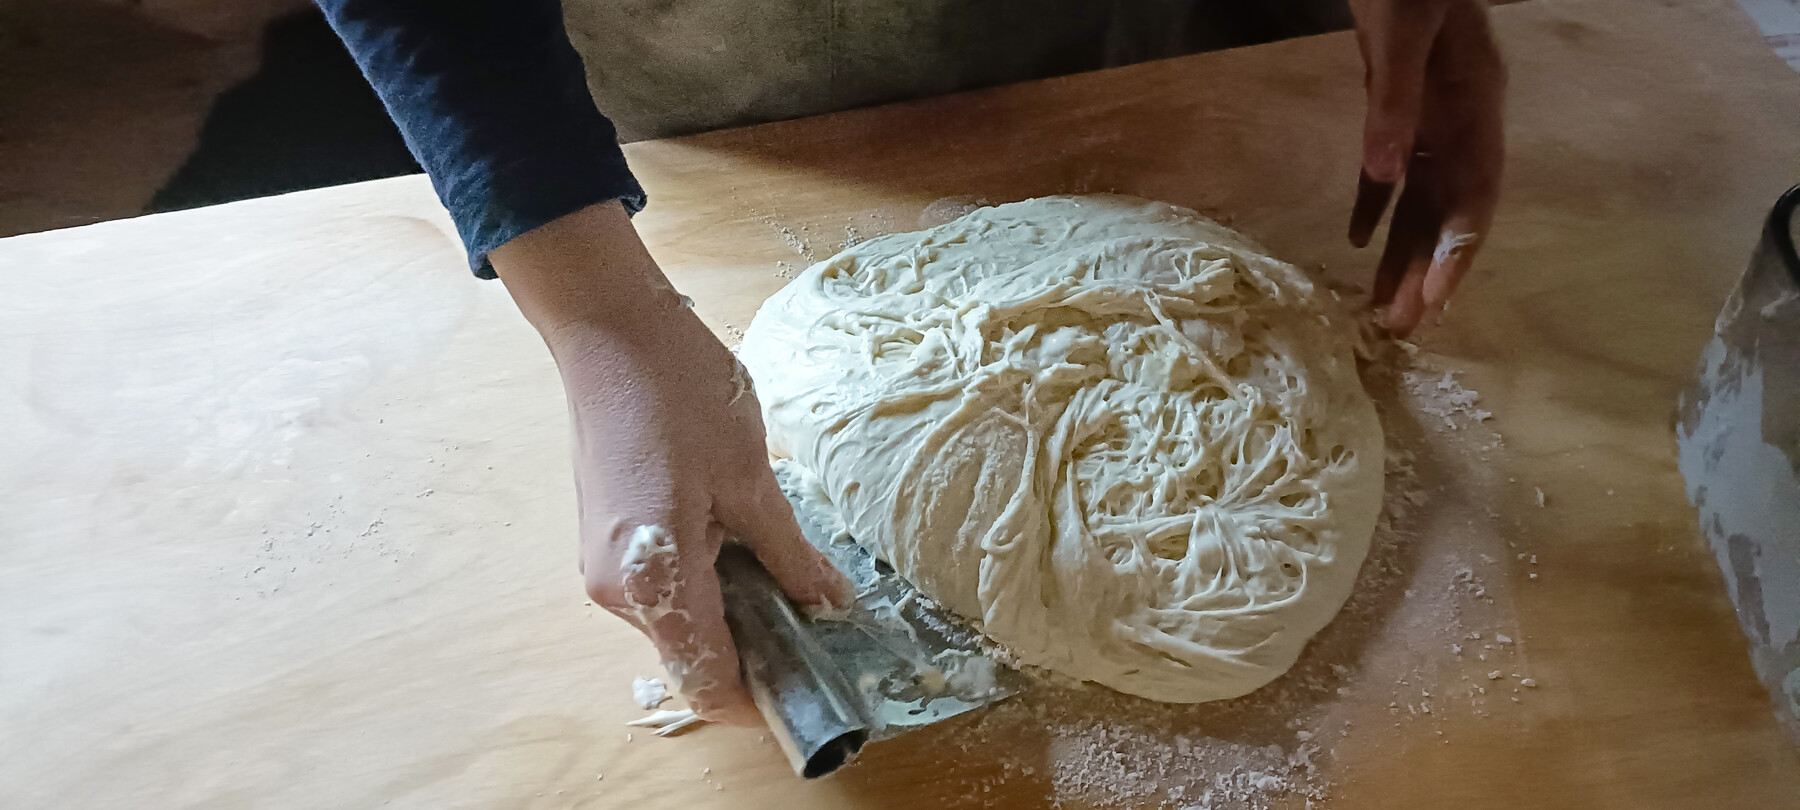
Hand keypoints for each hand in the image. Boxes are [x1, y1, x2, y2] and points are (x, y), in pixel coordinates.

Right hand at [492, 201, 851, 723]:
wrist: (611, 332)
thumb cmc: (682, 394)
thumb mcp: (753, 480)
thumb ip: (790, 555)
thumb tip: (830, 604)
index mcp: (652, 583)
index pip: (708, 681)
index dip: (760, 698)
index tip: (815, 684)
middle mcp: (616, 593)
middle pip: (694, 655)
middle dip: (756, 645)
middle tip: (818, 611)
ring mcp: (604, 569)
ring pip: (680, 621)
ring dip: (733, 608)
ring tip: (782, 562)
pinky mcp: (607, 544)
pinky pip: (664, 589)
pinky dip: (708, 582)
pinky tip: (742, 540)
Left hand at [1347, 0, 1506, 334]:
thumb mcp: (1400, 33)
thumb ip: (1393, 100)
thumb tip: (1386, 173)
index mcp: (1476, 104)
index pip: (1475, 198)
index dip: (1456, 254)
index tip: (1431, 303)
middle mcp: (1463, 118)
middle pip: (1449, 212)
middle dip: (1427, 272)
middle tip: (1398, 330)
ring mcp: (1435, 112)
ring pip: (1422, 199)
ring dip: (1402, 252)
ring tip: (1380, 308)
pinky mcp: (1402, 103)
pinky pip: (1394, 168)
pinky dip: (1377, 205)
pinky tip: (1356, 242)